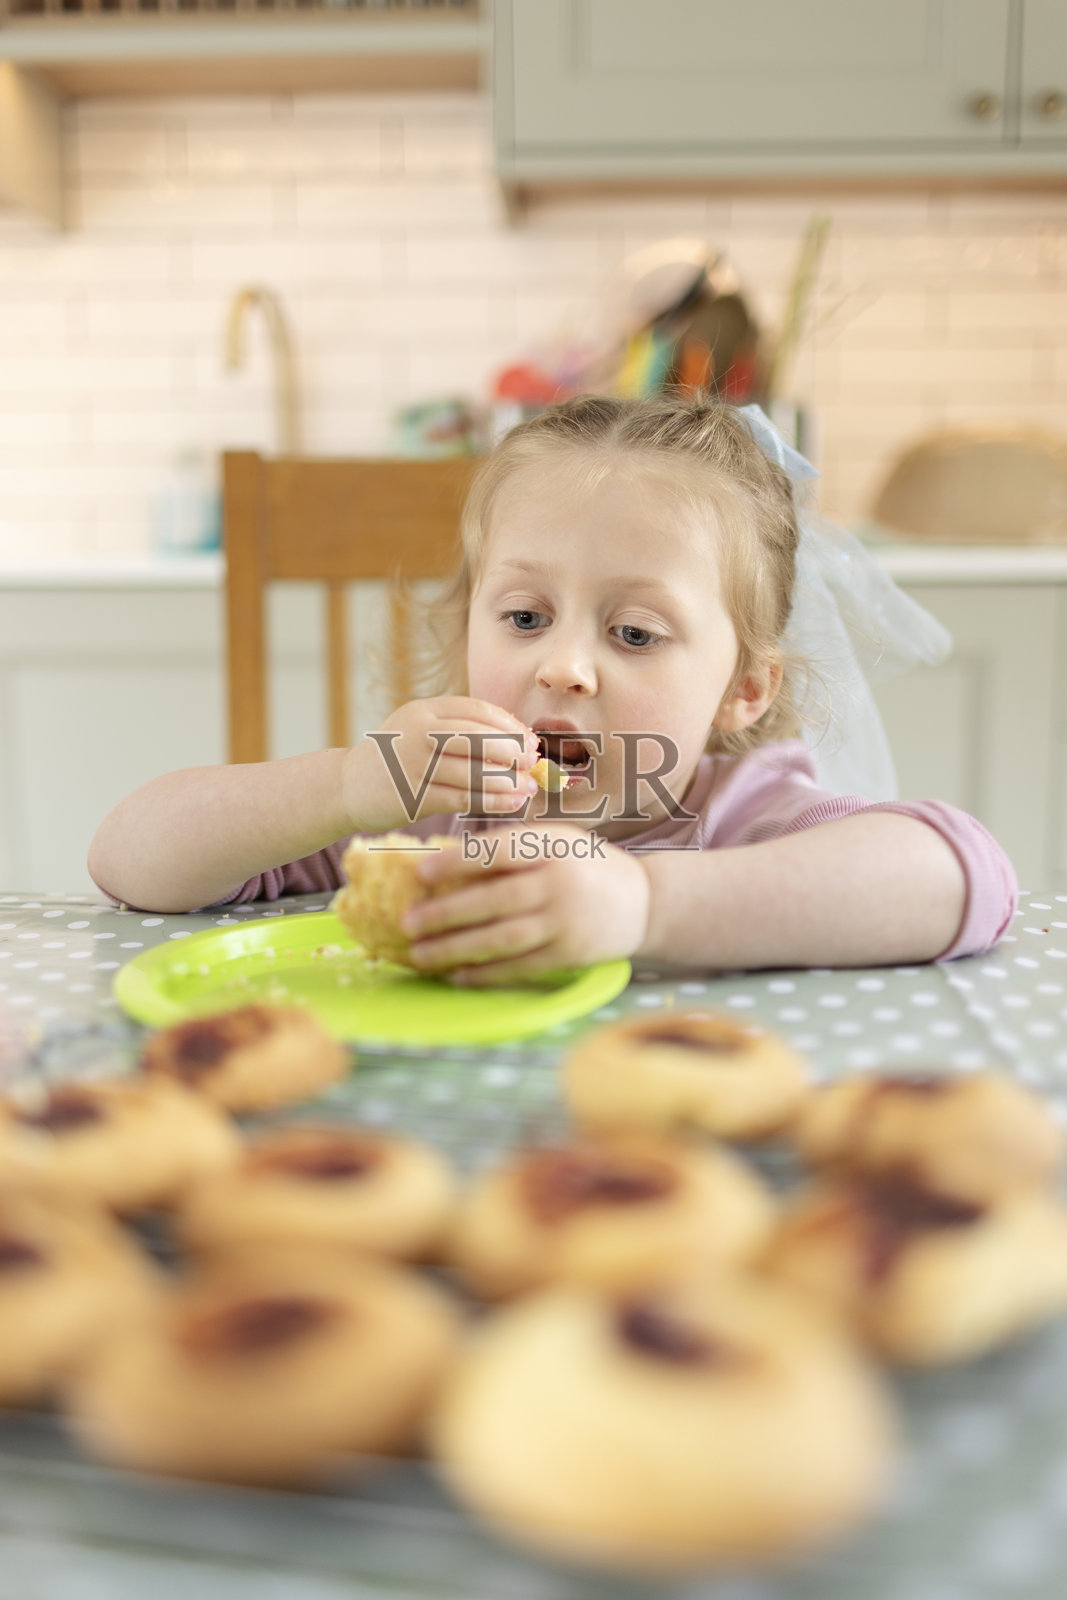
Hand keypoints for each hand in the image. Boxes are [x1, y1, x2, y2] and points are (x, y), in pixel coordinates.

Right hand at [342, 696, 539, 834]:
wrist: (345, 787)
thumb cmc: (394, 760)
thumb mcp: (418, 731)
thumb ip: (456, 730)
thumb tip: (515, 740)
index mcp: (423, 711)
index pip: (476, 710)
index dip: (509, 725)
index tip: (530, 741)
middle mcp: (417, 732)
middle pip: (478, 737)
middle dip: (512, 750)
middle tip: (531, 763)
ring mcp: (413, 764)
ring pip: (473, 770)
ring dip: (508, 780)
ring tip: (529, 787)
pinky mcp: (412, 795)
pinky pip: (462, 797)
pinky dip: (492, 801)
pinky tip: (511, 804)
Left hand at [401, 821, 651, 983]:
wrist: (644, 902)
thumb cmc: (586, 865)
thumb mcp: (557, 841)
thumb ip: (512, 848)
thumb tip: (445, 862)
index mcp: (553, 848)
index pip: (500, 852)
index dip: (458, 862)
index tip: (420, 873)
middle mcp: (559, 884)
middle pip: (494, 901)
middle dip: (446, 914)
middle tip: (407, 922)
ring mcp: (565, 923)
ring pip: (502, 939)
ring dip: (456, 948)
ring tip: (421, 954)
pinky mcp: (570, 955)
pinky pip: (519, 967)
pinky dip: (485, 973)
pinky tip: (456, 975)